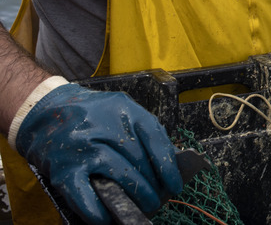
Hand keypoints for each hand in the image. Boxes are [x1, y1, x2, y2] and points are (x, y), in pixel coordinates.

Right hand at [11, 80, 182, 223]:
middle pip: (139, 159)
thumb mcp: (120, 111)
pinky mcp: (64, 168)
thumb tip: (169, 162)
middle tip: (158, 198)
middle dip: (152, 184)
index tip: (175, 184)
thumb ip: (143, 132)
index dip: (168, 165)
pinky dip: (98, 210)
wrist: (41, 109)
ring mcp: (84, 147)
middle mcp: (104, 125)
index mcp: (123, 109)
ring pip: (120, 175)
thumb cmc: (88, 114)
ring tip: (144, 206)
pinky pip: (85, 194)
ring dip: (135, 196)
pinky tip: (108, 216)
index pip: (154, 138)